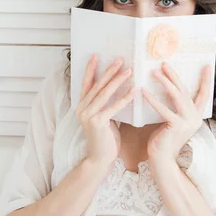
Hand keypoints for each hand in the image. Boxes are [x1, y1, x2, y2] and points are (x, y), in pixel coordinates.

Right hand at [75, 54, 134, 168]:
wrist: (100, 159)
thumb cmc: (105, 138)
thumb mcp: (103, 117)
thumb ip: (105, 104)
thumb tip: (115, 88)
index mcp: (82, 106)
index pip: (86, 83)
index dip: (90, 69)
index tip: (96, 55)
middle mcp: (82, 108)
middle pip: (97, 85)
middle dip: (109, 71)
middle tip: (120, 59)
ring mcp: (88, 115)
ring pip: (104, 93)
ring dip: (118, 80)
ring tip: (129, 70)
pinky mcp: (97, 122)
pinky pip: (113, 107)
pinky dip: (124, 98)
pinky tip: (134, 91)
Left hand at [141, 61, 211, 169]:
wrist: (163, 160)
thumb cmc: (164, 139)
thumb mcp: (174, 120)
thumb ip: (176, 108)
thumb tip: (169, 88)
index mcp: (196, 116)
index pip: (204, 94)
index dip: (206, 80)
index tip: (207, 65)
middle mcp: (195, 117)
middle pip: (186, 91)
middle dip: (174, 75)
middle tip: (164, 63)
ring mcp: (188, 122)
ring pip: (177, 96)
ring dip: (165, 82)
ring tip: (154, 72)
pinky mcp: (177, 126)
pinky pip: (164, 109)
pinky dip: (152, 99)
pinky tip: (143, 91)